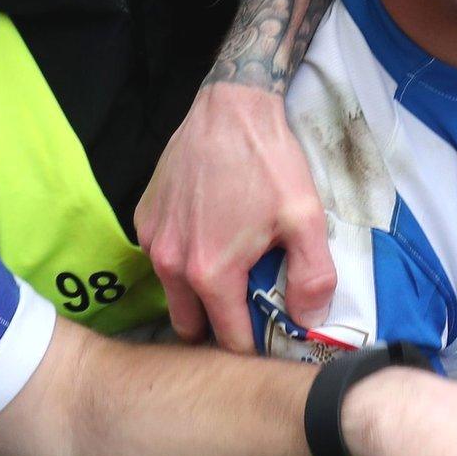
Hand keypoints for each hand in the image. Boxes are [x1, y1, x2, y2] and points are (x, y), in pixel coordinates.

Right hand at [135, 82, 333, 349]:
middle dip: (217, 330)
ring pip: (173, 293)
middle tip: (249, 313)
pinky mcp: (145, 218)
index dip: (252, 347)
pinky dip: (183, 262)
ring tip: (233, 275)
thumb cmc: (268, 163)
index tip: (270, 340)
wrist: (231, 108)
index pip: (229, 340)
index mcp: (209, 273)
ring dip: (198, 296)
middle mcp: (171, 264)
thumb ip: (312, 277)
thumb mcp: (305, 218)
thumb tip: (307, 319)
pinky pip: (162, 259)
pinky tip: (211, 239)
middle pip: (191, 326)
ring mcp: (153, 240)